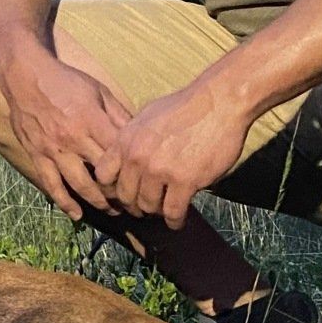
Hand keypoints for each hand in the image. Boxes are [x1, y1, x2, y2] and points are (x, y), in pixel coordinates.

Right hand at [0, 52, 132, 221]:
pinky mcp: (37, 155)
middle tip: (135, 203)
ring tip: (113, 211)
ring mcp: (53, 149)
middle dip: (121, 192)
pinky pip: (51, 184)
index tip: (145, 181)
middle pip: (102, 174)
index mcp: (91, 120)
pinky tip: (76, 214)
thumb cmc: (66, 81)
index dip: (133, 171)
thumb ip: (119, 115)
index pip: (118, 155)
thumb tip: (140, 136)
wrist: (25, 75)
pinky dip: (64, 202)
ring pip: (79, 185)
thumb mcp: (98, 91)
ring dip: (98, 202)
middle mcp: (73, 138)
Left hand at [93, 80, 250, 227]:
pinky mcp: (185, 182)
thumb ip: (132, 139)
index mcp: (126, 141)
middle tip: (144, 209)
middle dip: (134, 205)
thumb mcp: (146, 117)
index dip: (111, 188)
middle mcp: (137, 157)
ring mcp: (160, 171)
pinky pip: (173, 212)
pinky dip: (174, 220)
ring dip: (156, 212)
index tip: (122, 193)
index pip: (103, 175)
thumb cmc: (185, 107)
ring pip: (148, 206)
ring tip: (162, 212)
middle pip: (125, 196)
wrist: (218, 102)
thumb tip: (124, 154)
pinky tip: (177, 220)